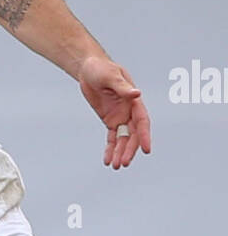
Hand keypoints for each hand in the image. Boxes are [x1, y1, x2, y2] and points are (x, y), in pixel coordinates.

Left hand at [78, 54, 150, 168]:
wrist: (88, 69)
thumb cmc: (102, 68)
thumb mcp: (111, 76)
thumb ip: (123, 87)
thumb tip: (137, 94)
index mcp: (134, 101)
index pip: (142, 121)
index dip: (144, 136)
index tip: (146, 150)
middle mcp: (129, 111)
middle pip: (132, 134)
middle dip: (129, 149)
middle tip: (123, 163)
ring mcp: (120, 117)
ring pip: (122, 139)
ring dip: (119, 152)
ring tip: (115, 166)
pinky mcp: (109, 120)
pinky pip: (111, 138)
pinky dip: (110, 149)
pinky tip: (107, 160)